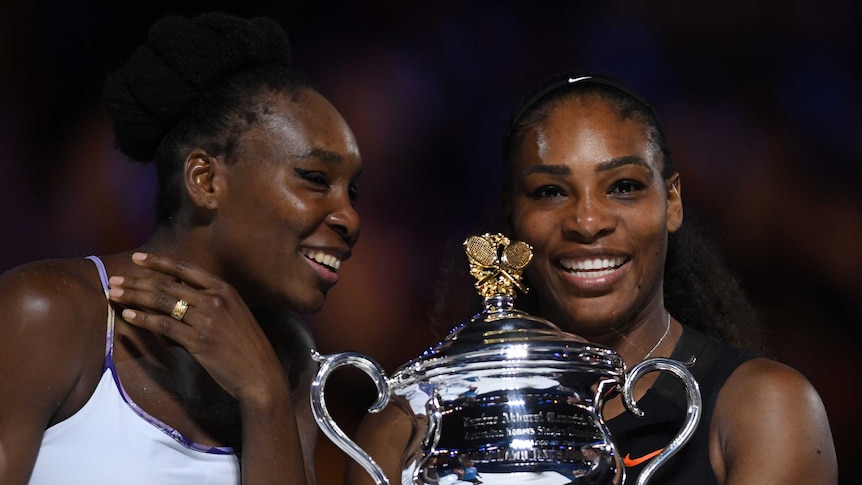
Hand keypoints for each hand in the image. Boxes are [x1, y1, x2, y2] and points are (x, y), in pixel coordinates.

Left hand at [107, 252, 288, 404]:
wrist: (260, 373)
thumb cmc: (246, 346)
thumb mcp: (234, 314)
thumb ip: (209, 301)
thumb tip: (178, 294)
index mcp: (225, 289)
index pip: (186, 269)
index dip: (159, 262)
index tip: (137, 259)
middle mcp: (216, 300)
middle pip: (169, 285)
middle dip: (138, 281)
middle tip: (115, 279)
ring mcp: (208, 320)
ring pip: (163, 302)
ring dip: (134, 296)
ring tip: (114, 293)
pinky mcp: (199, 341)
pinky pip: (165, 325)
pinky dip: (143, 319)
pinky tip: (128, 315)